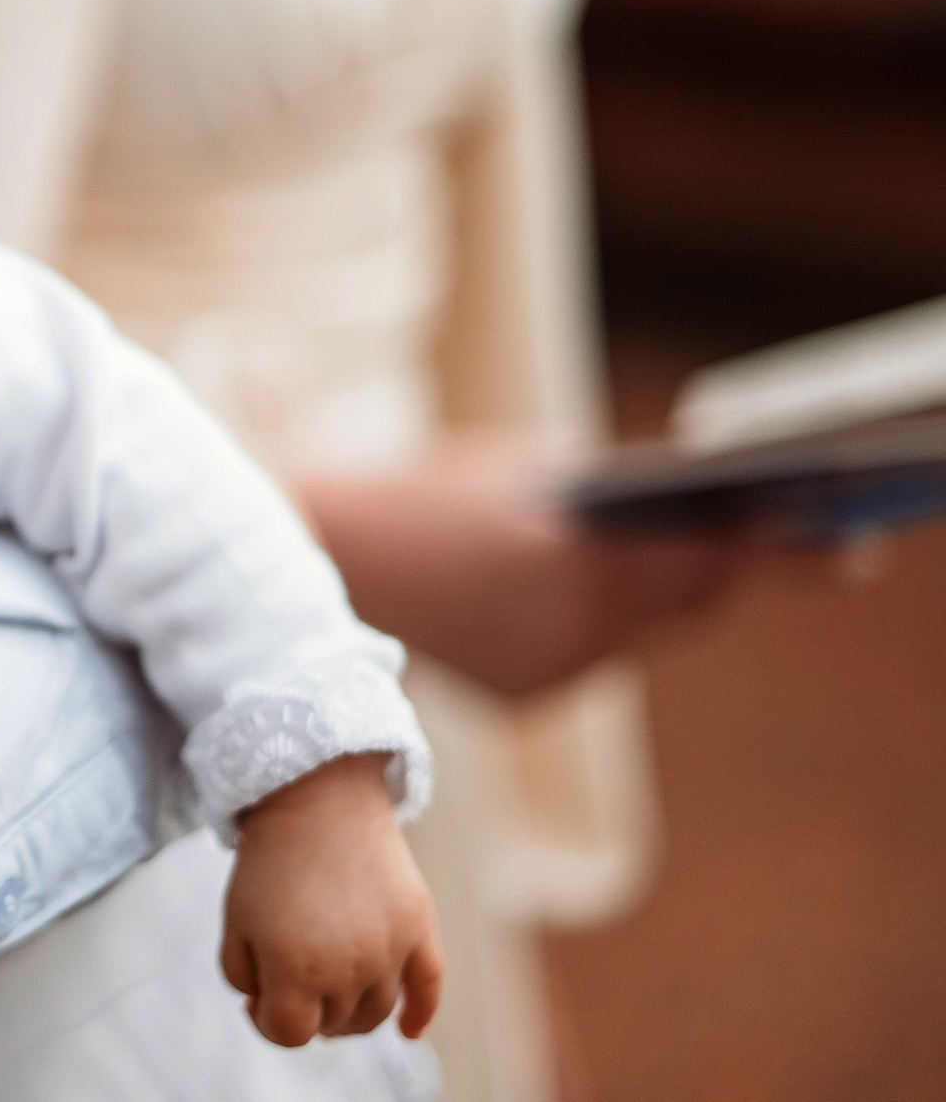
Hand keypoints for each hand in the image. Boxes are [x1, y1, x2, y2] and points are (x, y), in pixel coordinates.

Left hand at [223, 755, 441, 1047]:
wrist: (316, 797)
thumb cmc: (269, 862)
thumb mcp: (235, 921)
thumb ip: (245, 977)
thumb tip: (269, 1009)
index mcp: (296, 968)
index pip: (288, 1033)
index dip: (266, 1020)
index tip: (258, 994)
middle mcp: (349, 968)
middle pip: (333, 1024)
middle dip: (307, 1010)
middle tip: (290, 978)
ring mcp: (390, 950)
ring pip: (376, 1014)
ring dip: (352, 1016)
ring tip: (331, 996)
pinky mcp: (418, 927)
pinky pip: (430, 988)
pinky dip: (421, 1014)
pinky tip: (409, 1032)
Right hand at [296, 436, 771, 697]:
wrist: (324, 567)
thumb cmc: (428, 495)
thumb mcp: (527, 468)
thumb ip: (616, 489)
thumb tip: (704, 505)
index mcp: (574, 555)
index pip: (714, 554)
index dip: (781, 548)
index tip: (842, 538)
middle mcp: (572, 625)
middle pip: (693, 598)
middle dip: (724, 565)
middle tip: (794, 539)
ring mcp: (551, 670)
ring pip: (646, 630)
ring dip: (653, 591)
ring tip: (661, 551)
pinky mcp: (529, 697)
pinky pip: (596, 655)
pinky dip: (594, 621)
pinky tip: (554, 589)